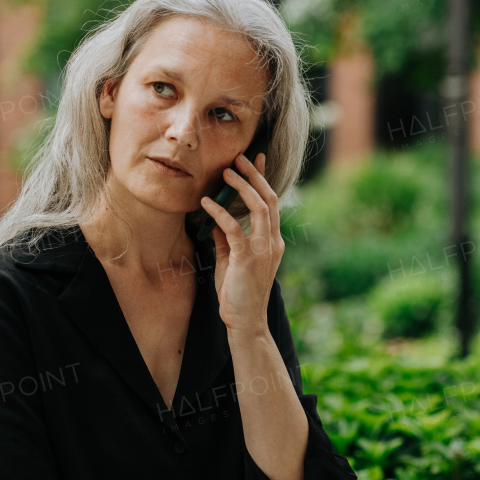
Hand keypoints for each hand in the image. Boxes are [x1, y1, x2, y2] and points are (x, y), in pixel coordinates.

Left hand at [199, 152, 283, 334]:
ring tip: (226, 172)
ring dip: (242, 187)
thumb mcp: (230, 260)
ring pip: (259, 208)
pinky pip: (235, 228)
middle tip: (239, 157)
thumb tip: (216, 218)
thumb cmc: (237, 293)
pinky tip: (205, 203)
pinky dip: (220, 213)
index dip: (263, 179)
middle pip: (270, 199)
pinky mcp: (247, 259)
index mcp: (272, 241)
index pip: (271, 203)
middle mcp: (273, 242)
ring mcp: (263, 250)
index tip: (255, 158)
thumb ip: (227, 239)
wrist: (245, 322)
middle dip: (255, 175)